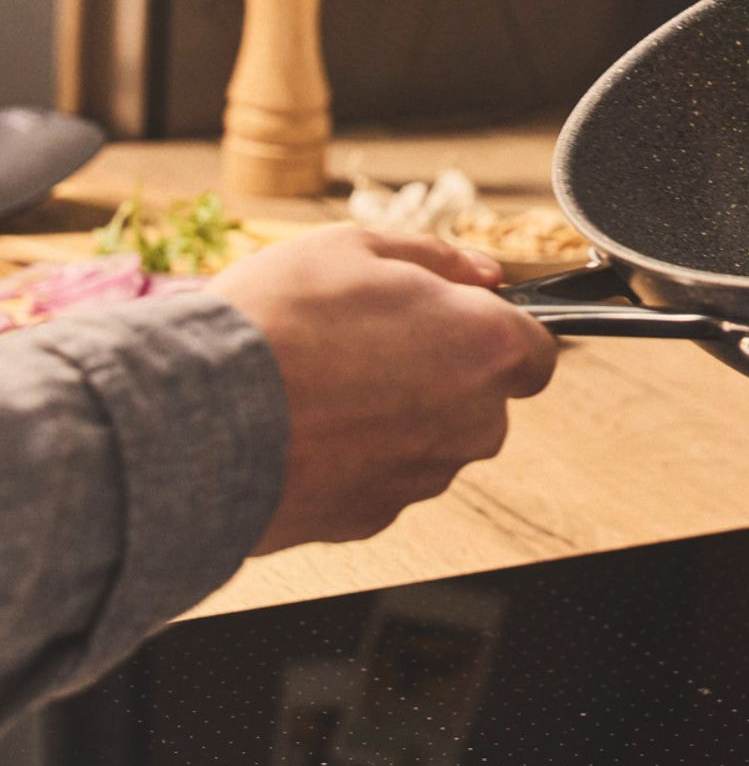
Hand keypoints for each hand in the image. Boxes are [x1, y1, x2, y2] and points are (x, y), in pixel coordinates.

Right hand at [213, 225, 557, 551]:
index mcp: (485, 348)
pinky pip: (381, 478)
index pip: (536, 351)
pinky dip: (355, 457)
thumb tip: (484, 274)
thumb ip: (440, 258)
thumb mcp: (358, 247)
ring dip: (397, 416)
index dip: (499, 332)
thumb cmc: (277, 323)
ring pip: (430, 441)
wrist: (195, 419)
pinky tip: (306, 427)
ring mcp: (422, 477)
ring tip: (324, 382)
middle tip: (371, 342)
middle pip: (483, 401)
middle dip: (444, 373)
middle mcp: (470, 422)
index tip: (458, 320)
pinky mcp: (370, 519)